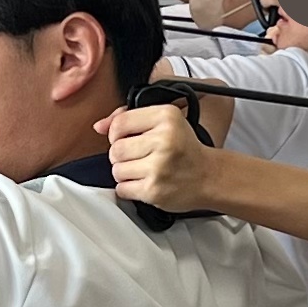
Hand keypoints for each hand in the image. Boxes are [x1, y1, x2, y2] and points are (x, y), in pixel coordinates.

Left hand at [102, 98, 217, 215]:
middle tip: (140, 157)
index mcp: (166, 117)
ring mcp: (159, 167)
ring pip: (116, 170)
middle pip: (115, 149)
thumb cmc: (184, 149)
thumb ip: (129, 118)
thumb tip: (99, 126)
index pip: (119, 123)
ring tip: (144, 170)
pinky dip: (129, 188)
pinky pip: (122, 189)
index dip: (117, 133)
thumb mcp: (164, 121)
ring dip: (125, 173)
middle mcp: (164, 140)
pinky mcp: (154, 190)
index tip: (127, 138)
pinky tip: (145, 182)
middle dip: (122, 156)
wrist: (208, 177)